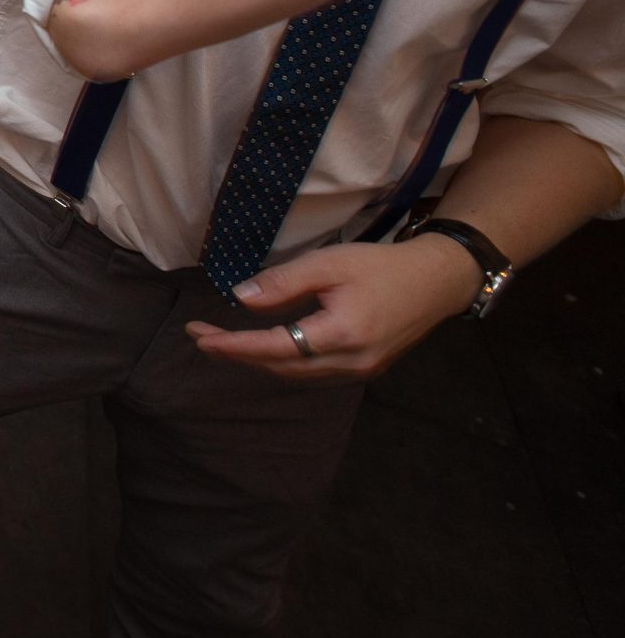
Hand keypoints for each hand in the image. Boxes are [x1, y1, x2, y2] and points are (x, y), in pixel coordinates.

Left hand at [184, 236, 477, 383]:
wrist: (437, 282)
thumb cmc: (382, 266)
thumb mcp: (329, 263)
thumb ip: (284, 283)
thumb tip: (240, 299)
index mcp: (342, 334)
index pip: (276, 347)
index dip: (234, 345)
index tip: (199, 337)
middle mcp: (350, 362)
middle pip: (281, 366)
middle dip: (237, 354)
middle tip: (199, 336)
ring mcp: (359, 371)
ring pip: (295, 373)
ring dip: (257, 360)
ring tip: (221, 342)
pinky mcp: (363, 369)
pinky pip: (311, 371)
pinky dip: (281, 361)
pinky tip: (261, 348)